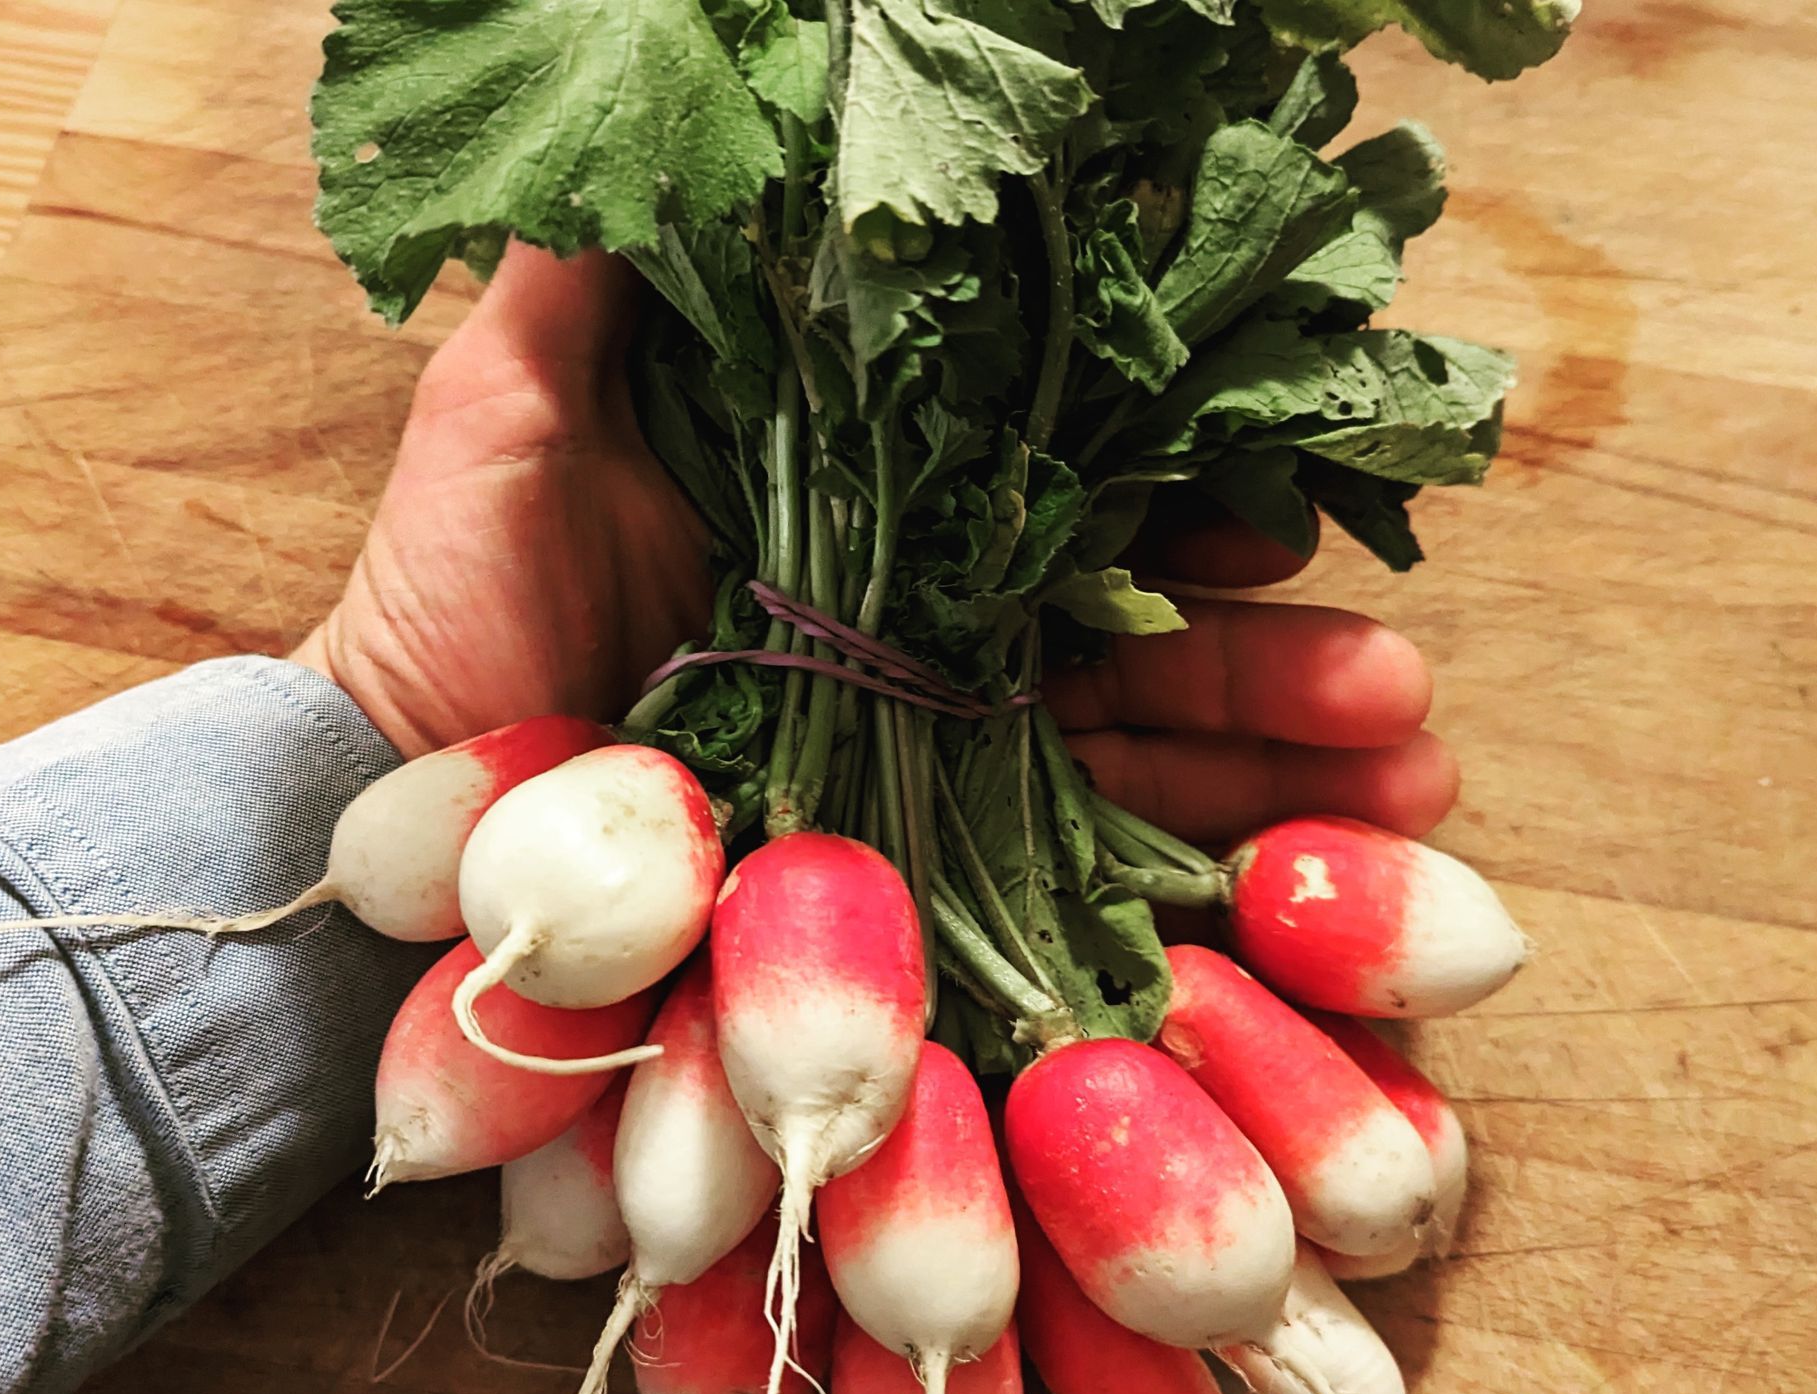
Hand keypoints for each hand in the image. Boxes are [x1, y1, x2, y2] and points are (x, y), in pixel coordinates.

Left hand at [298, 244, 1455, 841]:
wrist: (405, 807)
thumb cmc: (455, 596)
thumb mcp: (521, 396)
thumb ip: (614, 261)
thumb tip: (703, 77)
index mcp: (874, 515)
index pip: (1068, 498)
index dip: (1185, 502)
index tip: (1286, 517)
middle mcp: (923, 639)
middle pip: (1137, 639)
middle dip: (1281, 661)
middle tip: (1405, 680)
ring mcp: (916, 767)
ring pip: (1126, 770)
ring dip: (1275, 780)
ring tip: (1411, 788)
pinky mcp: (899, 879)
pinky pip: (1055, 886)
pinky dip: (1176, 890)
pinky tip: (1309, 890)